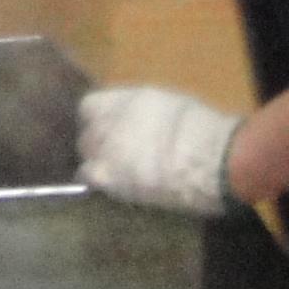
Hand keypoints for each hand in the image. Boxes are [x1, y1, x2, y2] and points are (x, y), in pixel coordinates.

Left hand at [78, 86, 240, 216]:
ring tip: (116, 173)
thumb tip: (147, 122)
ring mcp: (102, 147)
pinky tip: (111, 188)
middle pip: (87, 132)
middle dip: (99, 143)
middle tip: (116, 155)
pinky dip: (96, 182)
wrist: (202, 158)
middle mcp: (108, 119)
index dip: (98, 120)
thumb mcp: (172, 107)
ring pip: (86, 154)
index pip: (91, 106)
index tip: (109, 129)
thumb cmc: (199, 130)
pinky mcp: (104, 175)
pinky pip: (87, 177)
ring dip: (97, 162)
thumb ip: (148, 113)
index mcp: (125, 100)